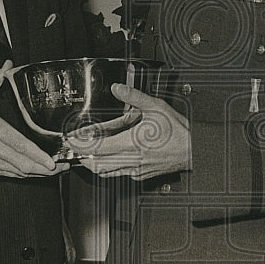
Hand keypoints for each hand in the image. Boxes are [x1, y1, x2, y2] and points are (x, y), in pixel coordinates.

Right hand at [0, 61, 67, 176]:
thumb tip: (7, 64)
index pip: (20, 146)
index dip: (37, 156)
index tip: (51, 161)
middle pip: (24, 164)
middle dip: (45, 169)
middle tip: (62, 166)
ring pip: (20, 172)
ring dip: (38, 174)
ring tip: (56, 170)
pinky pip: (12, 175)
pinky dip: (26, 175)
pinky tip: (37, 172)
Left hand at [76, 83, 190, 178]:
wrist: (193, 150)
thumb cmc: (178, 130)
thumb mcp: (156, 107)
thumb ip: (134, 97)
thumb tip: (118, 88)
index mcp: (132, 142)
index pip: (97, 148)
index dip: (80, 145)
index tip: (71, 140)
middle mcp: (132, 159)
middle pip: (96, 164)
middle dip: (82, 156)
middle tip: (74, 147)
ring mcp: (136, 170)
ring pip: (105, 173)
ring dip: (93, 164)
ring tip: (86, 153)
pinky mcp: (141, 175)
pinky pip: (118, 174)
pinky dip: (108, 168)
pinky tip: (109, 158)